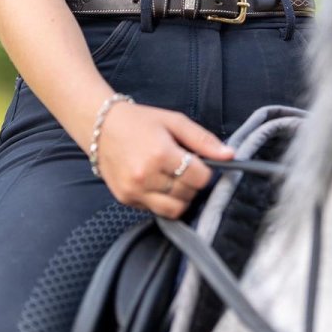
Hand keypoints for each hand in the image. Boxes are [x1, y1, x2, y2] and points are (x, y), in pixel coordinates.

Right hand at [96, 102, 233, 217]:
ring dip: (180, 197)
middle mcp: (146, 176)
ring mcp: (134, 191)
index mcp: (160, 153)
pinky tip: (157, 183)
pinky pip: (155, 210)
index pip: (199, 177)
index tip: (197, 161)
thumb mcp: (174, 121)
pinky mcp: (125, 199)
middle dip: (192, 183)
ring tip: (173, 178)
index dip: (204, 170)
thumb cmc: (140, 121)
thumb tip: (230, 155)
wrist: (101, 127)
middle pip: (187, 194)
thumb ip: (203, 140)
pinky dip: (162, 200)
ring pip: (173, 209)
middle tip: (184, 168)